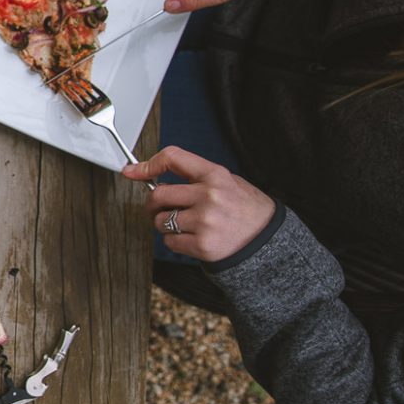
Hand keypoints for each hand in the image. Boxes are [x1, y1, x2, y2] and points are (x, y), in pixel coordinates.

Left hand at [124, 146, 275, 262]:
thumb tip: (155, 176)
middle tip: (159, 208)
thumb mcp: (229, 181)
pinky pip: (170, 241)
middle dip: (152, 204)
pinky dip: (175, 241)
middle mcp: (209, 196)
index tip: (132, 171)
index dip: (147, 165)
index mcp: (215, 175)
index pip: (173, 158)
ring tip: (185, 225)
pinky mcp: (203, 246)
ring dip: (165, 224)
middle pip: (158, 194)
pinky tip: (192, 238)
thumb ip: (196, 177)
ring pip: (160, 220)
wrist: (270, 241)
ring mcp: (206, 222)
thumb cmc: (246, 210)